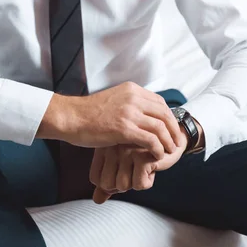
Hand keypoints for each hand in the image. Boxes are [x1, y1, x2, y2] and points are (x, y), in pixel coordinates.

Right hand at [37, 81, 184, 160]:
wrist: (71, 117)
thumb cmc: (88, 113)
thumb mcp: (113, 100)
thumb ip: (128, 104)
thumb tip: (141, 115)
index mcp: (131, 89)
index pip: (159, 102)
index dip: (168, 116)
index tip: (171, 129)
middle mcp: (133, 98)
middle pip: (164, 113)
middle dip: (173, 129)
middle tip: (176, 142)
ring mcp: (129, 112)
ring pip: (160, 127)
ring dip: (168, 141)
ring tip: (169, 152)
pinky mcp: (124, 128)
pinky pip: (150, 140)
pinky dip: (158, 149)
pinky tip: (157, 156)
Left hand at [90, 128, 188, 203]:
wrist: (171, 139)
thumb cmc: (144, 154)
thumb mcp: (123, 167)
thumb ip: (108, 183)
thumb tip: (97, 200)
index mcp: (103, 147)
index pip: (95, 179)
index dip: (111, 182)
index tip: (124, 170)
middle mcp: (112, 147)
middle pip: (107, 185)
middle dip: (124, 183)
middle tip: (135, 168)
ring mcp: (126, 150)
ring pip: (122, 186)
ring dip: (137, 181)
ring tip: (144, 165)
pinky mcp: (142, 156)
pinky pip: (139, 185)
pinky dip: (148, 181)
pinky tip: (153, 166)